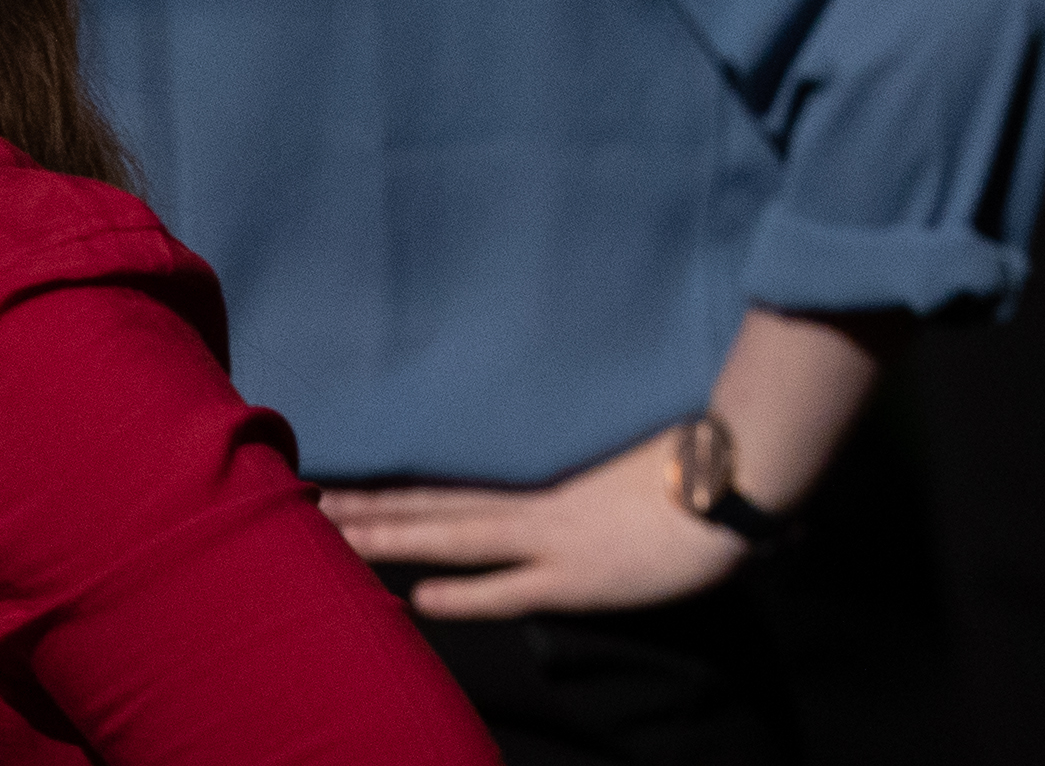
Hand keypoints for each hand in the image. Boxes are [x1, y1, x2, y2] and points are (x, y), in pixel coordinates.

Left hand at [322, 427, 743, 617]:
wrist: (733, 482)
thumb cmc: (698, 451)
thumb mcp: (634, 444)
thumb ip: (593, 455)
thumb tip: (572, 447)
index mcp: (549, 475)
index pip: (457, 481)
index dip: (400, 482)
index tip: (351, 474)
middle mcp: (537, 505)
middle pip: (438, 506)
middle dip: (373, 507)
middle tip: (310, 501)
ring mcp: (552, 542)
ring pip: (455, 539)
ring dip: (395, 538)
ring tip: (335, 536)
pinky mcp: (576, 578)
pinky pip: (510, 590)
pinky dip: (464, 595)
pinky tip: (418, 599)